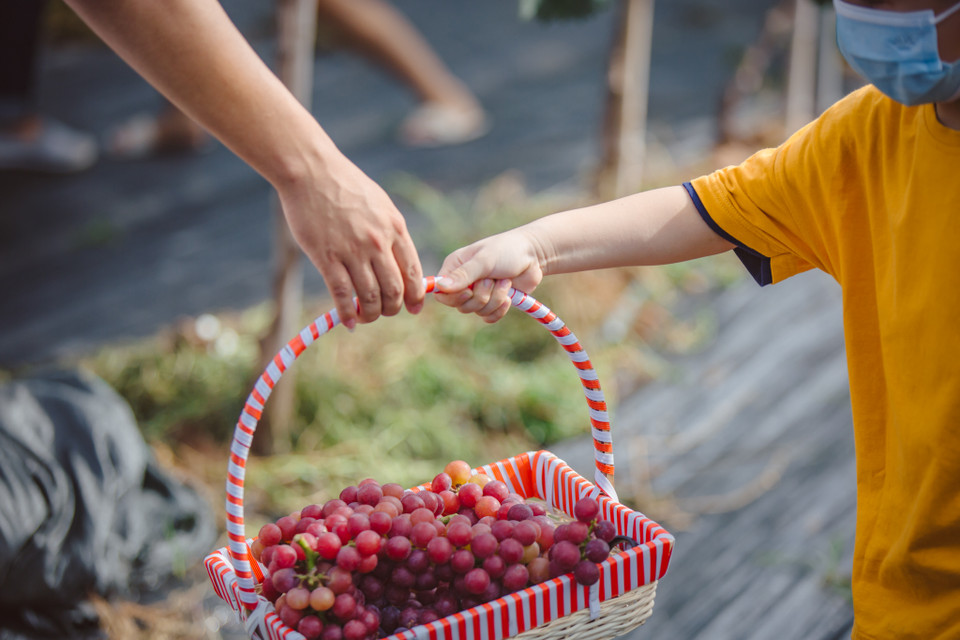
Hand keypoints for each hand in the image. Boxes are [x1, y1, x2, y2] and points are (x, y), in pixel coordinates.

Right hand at [277, 158, 423, 327]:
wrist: (311, 171)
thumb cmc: (345, 185)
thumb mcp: (380, 204)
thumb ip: (390, 232)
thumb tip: (397, 260)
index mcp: (395, 228)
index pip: (412, 272)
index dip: (415, 296)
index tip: (414, 308)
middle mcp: (378, 243)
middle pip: (394, 290)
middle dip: (392, 308)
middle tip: (385, 312)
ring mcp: (352, 252)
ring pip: (370, 297)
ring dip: (370, 314)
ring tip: (366, 318)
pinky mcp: (327, 258)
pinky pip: (342, 295)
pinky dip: (347, 313)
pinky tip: (348, 322)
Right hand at [434, 228, 544, 322]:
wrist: (534, 255)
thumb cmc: (507, 250)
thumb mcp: (484, 260)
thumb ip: (463, 274)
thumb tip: (440, 287)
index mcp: (455, 267)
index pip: (442, 293)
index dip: (453, 297)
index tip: (468, 291)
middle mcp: (464, 282)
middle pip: (460, 305)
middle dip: (481, 296)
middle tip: (492, 280)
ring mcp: (478, 293)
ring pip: (477, 311)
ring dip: (495, 299)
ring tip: (505, 282)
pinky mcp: (493, 302)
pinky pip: (489, 317)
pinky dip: (500, 309)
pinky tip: (509, 297)